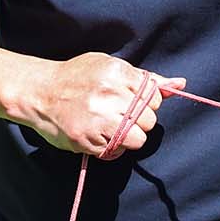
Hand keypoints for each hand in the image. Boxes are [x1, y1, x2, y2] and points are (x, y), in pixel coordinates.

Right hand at [22, 53, 183, 157]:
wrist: (39, 92)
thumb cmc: (78, 78)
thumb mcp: (110, 67)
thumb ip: (145, 78)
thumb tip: (180, 84)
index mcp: (117, 72)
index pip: (154, 97)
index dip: (146, 103)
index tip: (130, 102)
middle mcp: (109, 94)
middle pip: (149, 120)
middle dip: (138, 121)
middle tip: (118, 116)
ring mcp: (98, 118)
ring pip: (138, 139)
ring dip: (129, 138)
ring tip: (111, 128)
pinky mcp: (87, 139)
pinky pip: (117, 153)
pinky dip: (112, 149)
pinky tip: (98, 136)